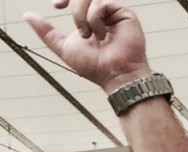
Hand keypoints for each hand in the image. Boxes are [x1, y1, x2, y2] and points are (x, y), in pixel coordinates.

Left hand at [25, 0, 150, 92]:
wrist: (115, 74)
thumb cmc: (96, 67)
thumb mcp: (64, 48)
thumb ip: (46, 32)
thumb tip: (27, 16)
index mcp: (89, 20)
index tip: (57, 6)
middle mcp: (102, 15)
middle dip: (74, 7)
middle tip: (75, 23)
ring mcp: (113, 14)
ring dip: (81, 16)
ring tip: (88, 34)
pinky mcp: (124, 14)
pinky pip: (101, 4)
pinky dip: (94, 19)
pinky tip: (101, 34)